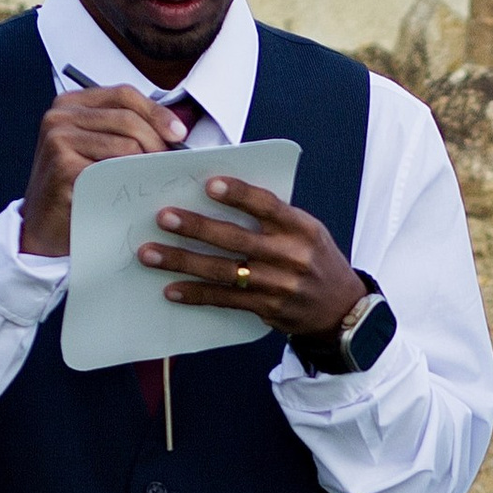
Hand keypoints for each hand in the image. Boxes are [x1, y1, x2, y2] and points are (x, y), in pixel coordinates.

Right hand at [21, 87, 183, 254]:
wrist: (43, 224)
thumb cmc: (73, 186)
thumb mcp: (94, 147)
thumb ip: (123, 130)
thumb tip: (173, 129)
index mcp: (71, 103)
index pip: (124, 95)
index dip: (157, 112)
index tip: (178, 133)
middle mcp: (60, 116)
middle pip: (128, 119)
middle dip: (157, 142)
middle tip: (168, 164)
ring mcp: (58, 140)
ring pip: (126, 145)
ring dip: (147, 165)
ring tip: (152, 180)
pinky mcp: (63, 167)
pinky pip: (114, 171)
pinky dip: (132, 181)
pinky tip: (135, 193)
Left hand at [137, 175, 366, 345]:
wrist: (341, 310)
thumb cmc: (316, 260)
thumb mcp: (308, 231)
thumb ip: (273, 217)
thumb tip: (220, 195)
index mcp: (302, 228)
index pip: (268, 206)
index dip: (238, 194)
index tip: (209, 183)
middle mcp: (291, 256)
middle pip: (236, 239)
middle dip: (195, 227)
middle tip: (163, 217)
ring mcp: (278, 285)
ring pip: (223, 272)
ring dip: (183, 261)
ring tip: (150, 253)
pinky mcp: (267, 308)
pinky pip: (225, 300)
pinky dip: (196, 294)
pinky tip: (171, 289)